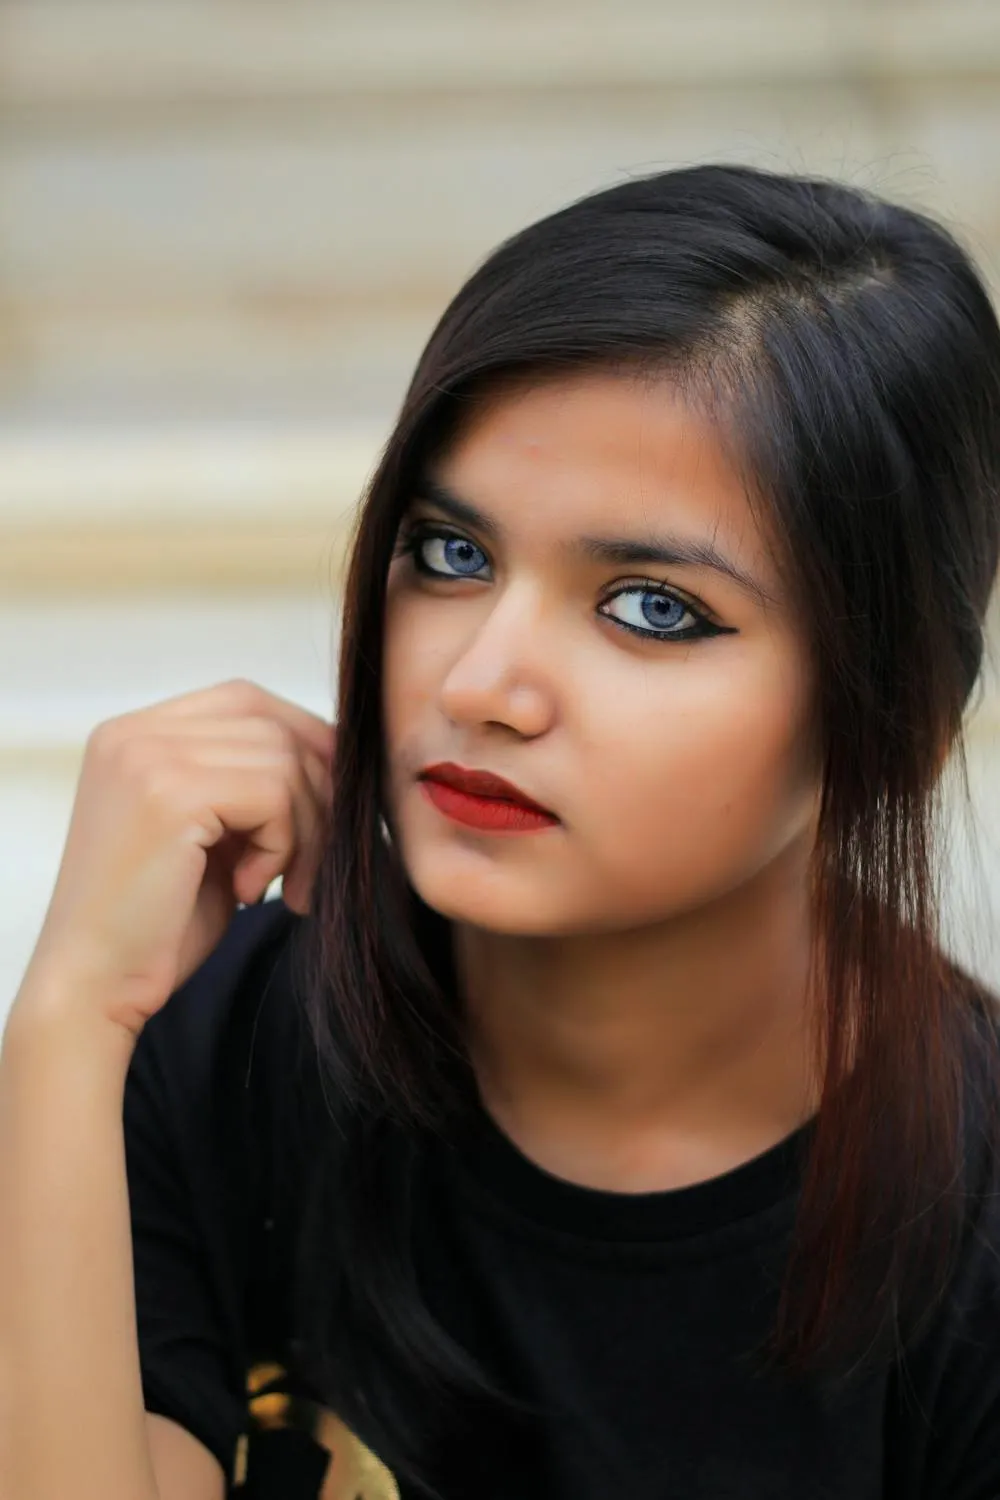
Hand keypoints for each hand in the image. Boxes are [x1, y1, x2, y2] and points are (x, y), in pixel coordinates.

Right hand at [18, 679, 334, 1036]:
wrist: (95, 985)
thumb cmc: (155, 923)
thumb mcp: (210, 834)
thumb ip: (250, 783)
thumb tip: (337, 751)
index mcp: (134, 734)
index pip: (246, 701)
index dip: (303, 745)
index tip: (326, 809)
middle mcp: (134, 733)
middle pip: (273, 726)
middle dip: (316, 794)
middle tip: (312, 865)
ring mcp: (147, 757)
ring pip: (284, 761)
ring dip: (304, 831)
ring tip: (280, 886)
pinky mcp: (170, 793)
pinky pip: (274, 797)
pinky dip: (283, 848)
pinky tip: (250, 891)